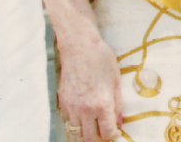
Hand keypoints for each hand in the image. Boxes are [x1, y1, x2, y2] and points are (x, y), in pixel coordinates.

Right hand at [55, 27, 122, 141]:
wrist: (79, 47)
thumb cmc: (101, 60)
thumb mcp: (116, 81)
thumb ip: (117, 105)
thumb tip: (118, 122)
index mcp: (101, 104)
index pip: (107, 133)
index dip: (113, 136)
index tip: (115, 132)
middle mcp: (84, 110)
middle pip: (90, 138)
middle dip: (99, 138)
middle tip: (105, 131)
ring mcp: (71, 108)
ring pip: (76, 133)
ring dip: (86, 132)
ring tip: (94, 125)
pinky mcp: (62, 103)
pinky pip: (68, 122)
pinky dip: (76, 124)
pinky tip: (84, 115)